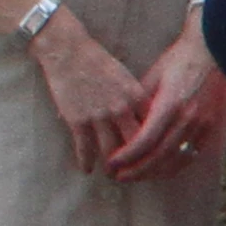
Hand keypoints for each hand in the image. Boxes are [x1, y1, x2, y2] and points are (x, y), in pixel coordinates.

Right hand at [31, 9, 141, 174]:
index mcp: (137, 96)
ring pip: (111, 151)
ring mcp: (99, 116)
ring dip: (113, 167)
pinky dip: (86, 161)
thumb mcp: (126, 78)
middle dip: (138, 161)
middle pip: (136, 144)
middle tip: (137, 172)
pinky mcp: (77, 119)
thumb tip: (147, 117)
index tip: (158, 156)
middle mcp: (121, 109)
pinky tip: (86, 170)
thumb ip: (136, 99)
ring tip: (113, 175)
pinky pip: (84, 148)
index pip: (153, 127)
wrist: (67, 51)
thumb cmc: (98, 61)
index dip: (157, 144)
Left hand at [100, 29, 225, 182]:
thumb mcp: (152, 78)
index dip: (127, 155)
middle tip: (118, 177)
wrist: (211, 51)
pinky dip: (174, 166)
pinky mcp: (211, 126)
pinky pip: (192, 154)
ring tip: (136, 176)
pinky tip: (161, 170)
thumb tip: (122, 123)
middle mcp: (187, 118)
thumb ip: (139, 103)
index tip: (112, 162)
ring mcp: (202, 124)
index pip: (145, 140)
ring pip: (176, 159)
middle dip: (137, 170)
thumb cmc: (178, 60)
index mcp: (170, 104)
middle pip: (159, 155)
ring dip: (154, 172)